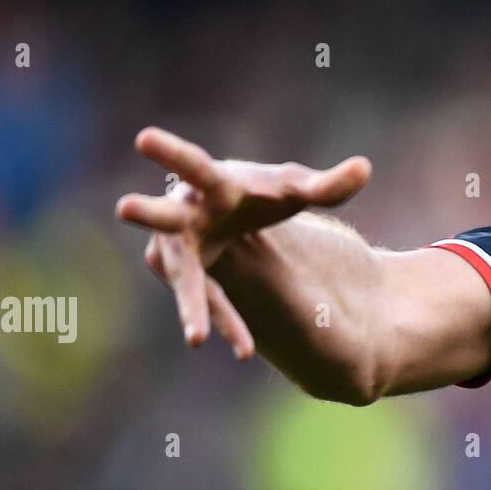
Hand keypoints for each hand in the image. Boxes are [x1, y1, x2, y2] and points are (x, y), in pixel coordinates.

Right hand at [115, 127, 371, 356]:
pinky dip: (227, 323)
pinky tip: (246, 351)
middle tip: (124, 206)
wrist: (239, 217)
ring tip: (196, 339)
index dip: (170, 152)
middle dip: (149, 212)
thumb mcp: (295, 188)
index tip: (144, 138)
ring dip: (192, 306)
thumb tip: (366, 168)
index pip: (192, 164)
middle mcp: (187, 215)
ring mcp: (183, 250)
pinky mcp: (192, 278)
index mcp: (211, 183)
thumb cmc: (261, 192)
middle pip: (166, 218)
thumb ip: (328, 184)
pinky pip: (209, 301)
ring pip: (185, 279)